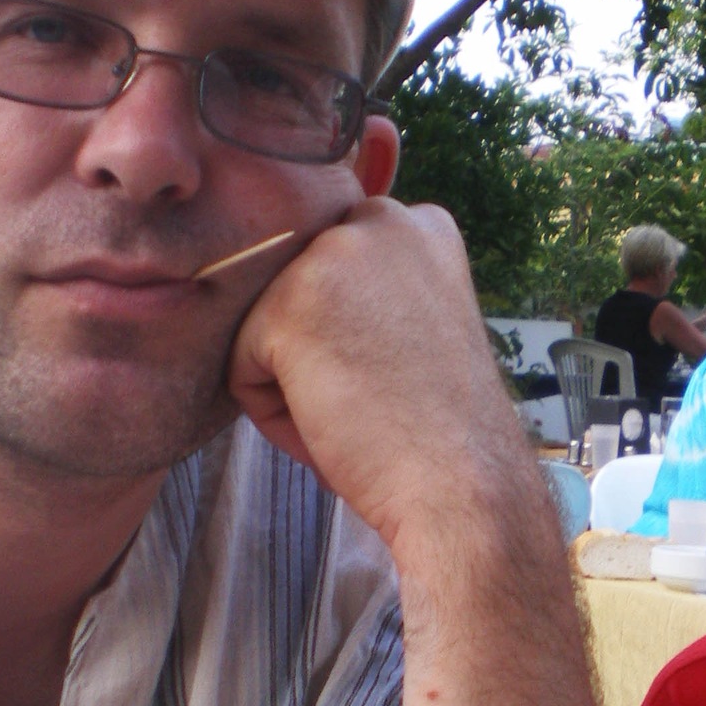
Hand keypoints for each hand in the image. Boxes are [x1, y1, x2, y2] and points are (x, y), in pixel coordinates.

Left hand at [227, 195, 525, 561]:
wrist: (462, 485)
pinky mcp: (286, 307)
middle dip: (320, 351)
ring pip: (266, 327)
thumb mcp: (420, 324)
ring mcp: (330, 258)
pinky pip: (242, 367)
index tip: (396, 373)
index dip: (354, 335)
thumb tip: (303, 302)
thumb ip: (374, 292)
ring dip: (297, 382)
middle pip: (297, 292)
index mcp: (421, 224)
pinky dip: (275, 413)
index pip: (336, 270)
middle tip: (379, 398)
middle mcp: (378, 220)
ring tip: (359, 414)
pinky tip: (336, 424)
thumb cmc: (443, 430)